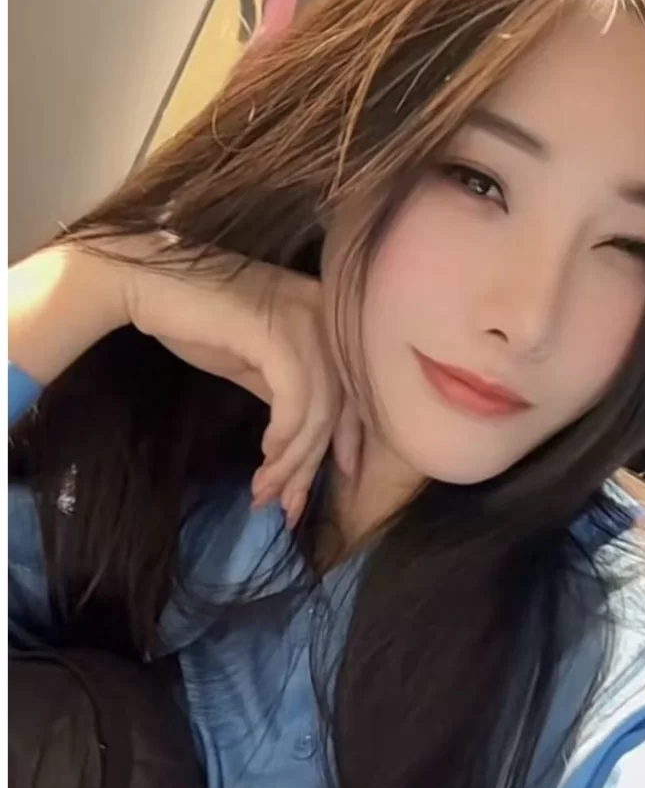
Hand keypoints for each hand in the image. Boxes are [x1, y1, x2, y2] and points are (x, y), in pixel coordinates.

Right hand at [123, 250, 360, 527]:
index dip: (346, 443)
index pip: (354, 390)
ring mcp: (304, 318)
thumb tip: (301, 447)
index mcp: (326, 318)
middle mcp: (325, 314)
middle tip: (286, 505)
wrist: (146, 282)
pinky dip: (284, 435)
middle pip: (339, 407)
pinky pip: (296, 399)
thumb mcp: (254, 362)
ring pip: (318, 410)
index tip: (329, 481)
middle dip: (311, 465)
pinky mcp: (276, 330)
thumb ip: (286, 393)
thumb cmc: (197, 319)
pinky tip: (264, 455)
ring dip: (291, 462)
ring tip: (264, 490)